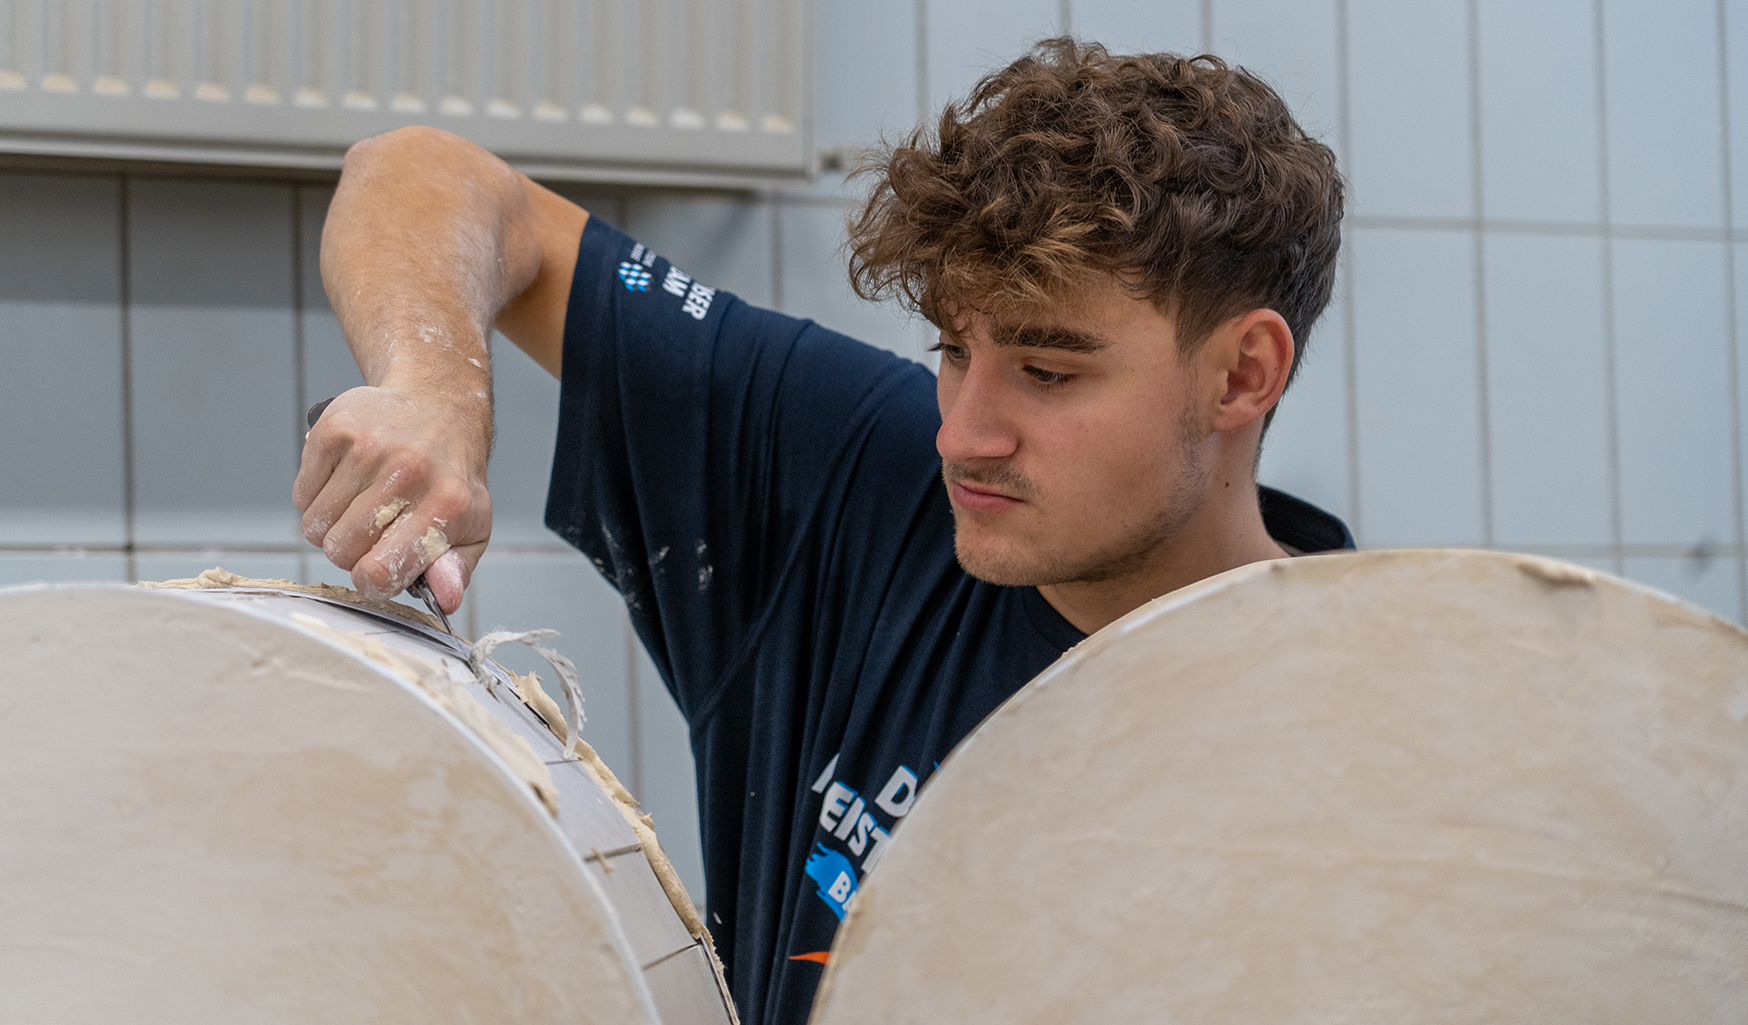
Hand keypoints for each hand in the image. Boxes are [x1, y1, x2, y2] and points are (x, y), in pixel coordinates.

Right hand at [293, 385, 491, 612]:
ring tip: (362, 506)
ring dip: (332, 526)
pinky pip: (301, 495)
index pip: (379, 571)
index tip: (379, 569)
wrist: (438, 408)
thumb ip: (455, 569)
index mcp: (445, 504)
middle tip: (375, 529)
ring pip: (315, 525)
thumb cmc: (449, 478)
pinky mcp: (334, 430)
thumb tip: (446, 600)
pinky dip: (317, 498)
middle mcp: (407, 472)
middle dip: (352, 551)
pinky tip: (347, 482)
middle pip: (339, 551)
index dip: (371, 581)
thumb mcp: (470, 527)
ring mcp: (368, 448)